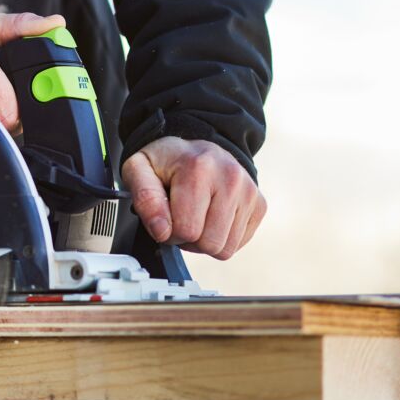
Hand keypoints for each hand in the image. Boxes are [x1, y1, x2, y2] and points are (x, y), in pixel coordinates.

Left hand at [121, 137, 265, 260]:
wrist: (198, 149)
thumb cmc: (167, 162)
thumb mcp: (139, 170)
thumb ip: (145, 199)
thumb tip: (162, 231)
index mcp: (199, 168)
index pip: (186, 230)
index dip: (169, 231)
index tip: (166, 215)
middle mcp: (230, 177)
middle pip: (209, 243)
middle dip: (189, 239)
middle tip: (181, 217)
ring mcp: (249, 192)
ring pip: (225, 249)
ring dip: (205, 241)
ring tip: (197, 217)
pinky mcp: (259, 205)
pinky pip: (238, 244)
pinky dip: (222, 237)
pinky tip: (212, 217)